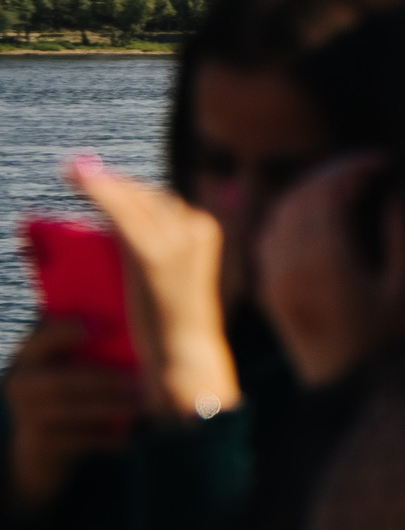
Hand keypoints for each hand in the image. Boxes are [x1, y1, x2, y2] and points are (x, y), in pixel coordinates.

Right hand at [6, 317, 139, 507]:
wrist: (46, 443)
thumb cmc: (71, 392)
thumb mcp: (71, 368)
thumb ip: (92, 351)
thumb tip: (135, 333)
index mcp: (29, 357)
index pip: (41, 339)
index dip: (64, 333)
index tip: (96, 330)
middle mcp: (22, 384)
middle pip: (63, 381)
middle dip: (104, 382)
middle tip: (141, 383)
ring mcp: (27, 414)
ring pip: (72, 411)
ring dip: (109, 408)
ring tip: (141, 407)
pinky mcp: (41, 441)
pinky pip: (78, 439)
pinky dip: (105, 437)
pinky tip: (127, 437)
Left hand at [69, 155, 237, 420]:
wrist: (185, 356)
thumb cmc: (177, 325)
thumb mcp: (182, 281)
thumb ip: (173, 257)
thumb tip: (150, 244)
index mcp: (208, 231)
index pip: (162, 199)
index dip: (129, 189)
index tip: (102, 183)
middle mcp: (196, 229)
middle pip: (147, 194)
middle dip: (112, 184)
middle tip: (78, 175)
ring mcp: (175, 241)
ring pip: (131, 198)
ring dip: (98, 182)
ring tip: (71, 174)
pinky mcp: (150, 256)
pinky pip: (119, 213)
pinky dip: (96, 192)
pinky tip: (77, 178)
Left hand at [257, 153, 404, 385]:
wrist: (350, 391)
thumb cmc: (390, 344)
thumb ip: (402, 237)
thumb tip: (397, 194)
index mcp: (326, 260)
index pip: (331, 190)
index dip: (357, 166)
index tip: (386, 160)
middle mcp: (290, 263)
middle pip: (302, 193)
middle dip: (335, 171)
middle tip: (369, 166)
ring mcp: (273, 275)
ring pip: (281, 209)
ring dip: (312, 188)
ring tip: (347, 184)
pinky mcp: (267, 287)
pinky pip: (270, 233)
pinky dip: (292, 212)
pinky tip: (317, 213)